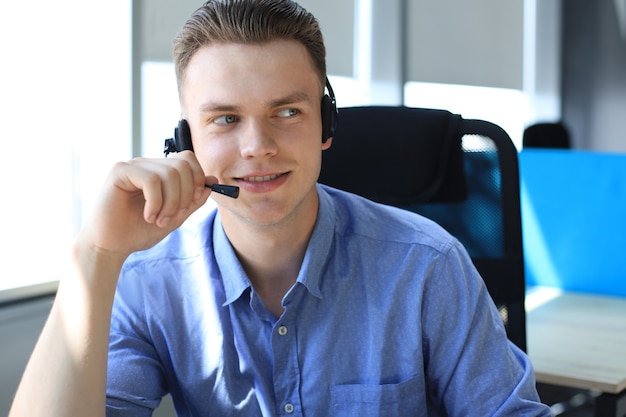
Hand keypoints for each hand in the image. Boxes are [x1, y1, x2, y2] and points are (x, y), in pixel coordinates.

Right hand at [78, 151, 211, 259]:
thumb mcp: (175, 217)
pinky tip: (148, 216)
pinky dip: (156, 202)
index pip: (187, 159)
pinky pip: (151, 179)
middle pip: (182, 165)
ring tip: (159, 220)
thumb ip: (193, 200)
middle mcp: (147, 164)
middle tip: (174, 216)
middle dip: (185, 194)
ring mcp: (133, 166)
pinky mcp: (120, 171)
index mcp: (159, 172)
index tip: (193, 202)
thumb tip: (212, 180)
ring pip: (169, 173)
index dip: (197, 178)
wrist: (111, 246)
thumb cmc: (138, 231)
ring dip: (170, 202)